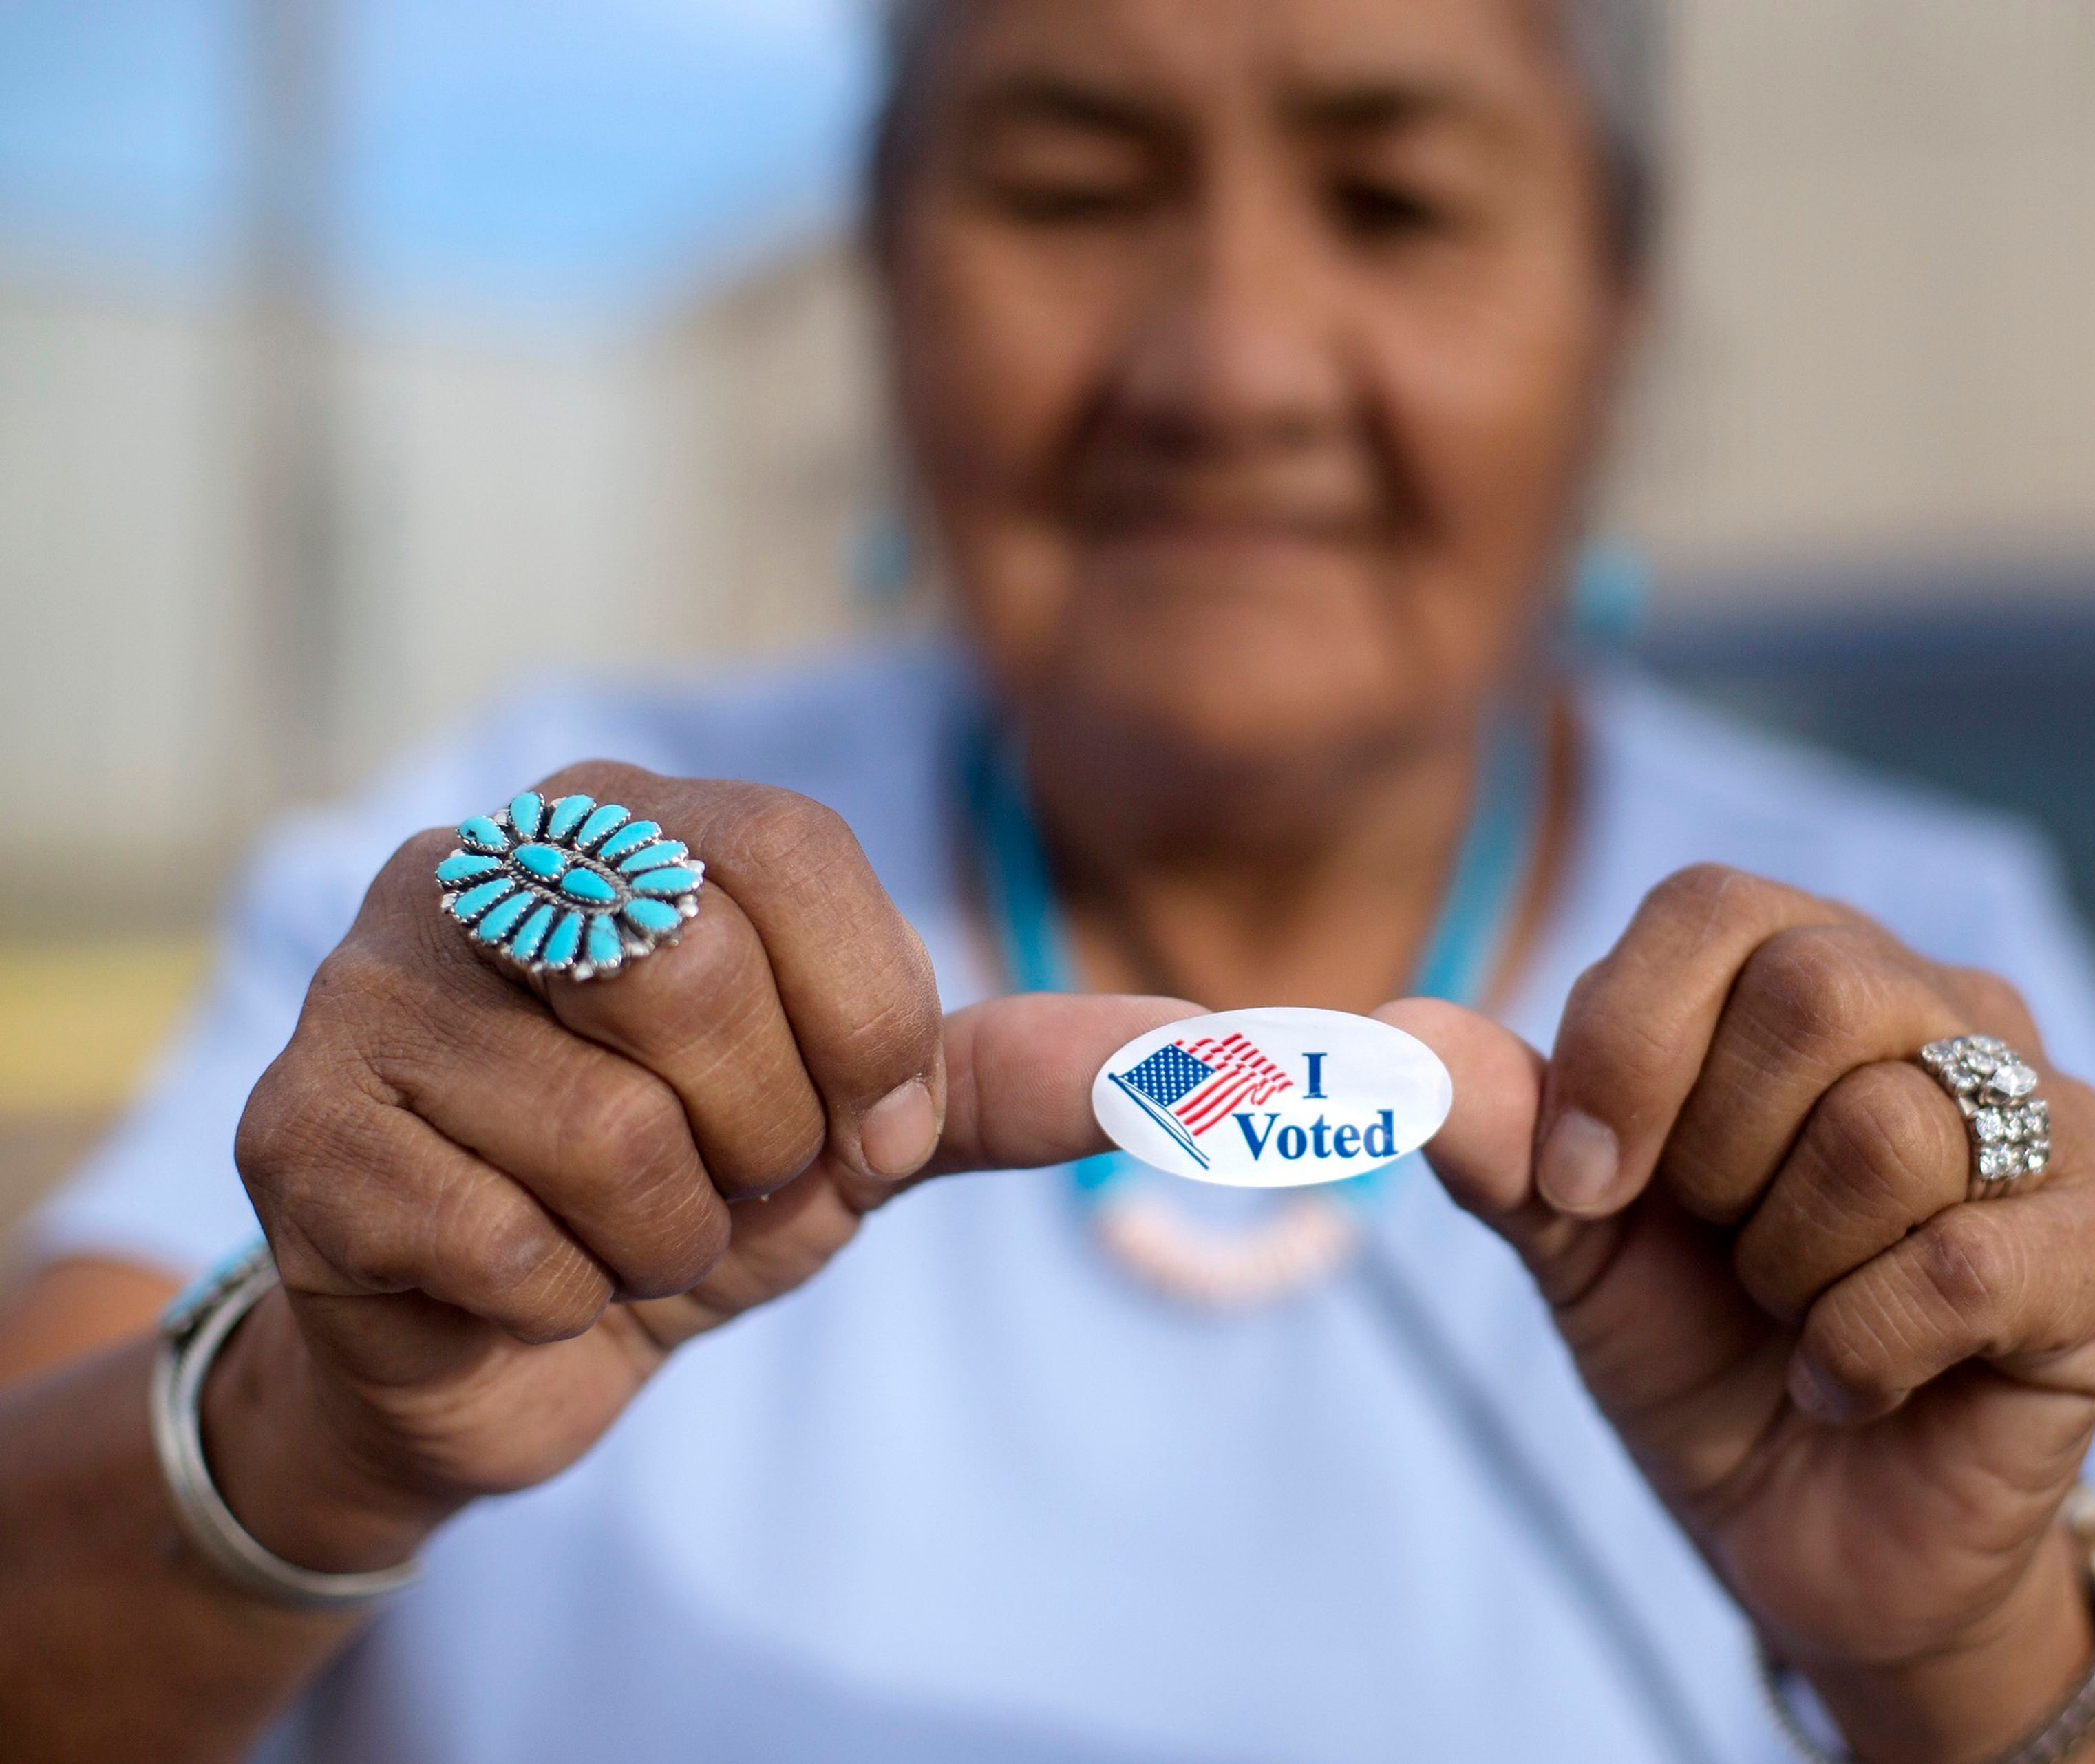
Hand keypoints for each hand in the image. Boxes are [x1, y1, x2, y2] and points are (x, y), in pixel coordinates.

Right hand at [219, 763, 1186, 1578]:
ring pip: (605, 1131)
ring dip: (661, 1238)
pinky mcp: (293, 1127)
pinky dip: (554, 1297)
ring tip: (620, 1232)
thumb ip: (1019, 1074)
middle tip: (725, 1181)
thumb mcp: (867, 1128)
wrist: (495, 1351)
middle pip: (690, 970)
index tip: (865, 1122)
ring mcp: (367, 984)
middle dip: (759, 1136)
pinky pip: (497, 1235)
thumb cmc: (690, 1195)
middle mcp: (482, 862)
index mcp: (633, 818)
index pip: (795, 852)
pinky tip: (513, 1278)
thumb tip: (1227, 1044)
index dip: (865, 1019)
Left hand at [1391, 865, 2094, 1763]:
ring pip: (1888, 1132)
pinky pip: (1964, 1263)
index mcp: (1811, 973)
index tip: (1579, 1187)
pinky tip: (1850, 1383)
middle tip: (1722, 1253)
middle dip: (1717, 1158)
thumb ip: (1500, 1135)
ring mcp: (2055, 1123)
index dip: (1623, 1042)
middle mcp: (1950, 1012)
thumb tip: (1400, 1031)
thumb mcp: (1575, 1245)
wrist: (1817, 1540)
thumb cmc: (1704, 1353)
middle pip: (1816, 989)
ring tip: (1798, 1317)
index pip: (1710, 908)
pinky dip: (1861, 1350)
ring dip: (1791, 1270)